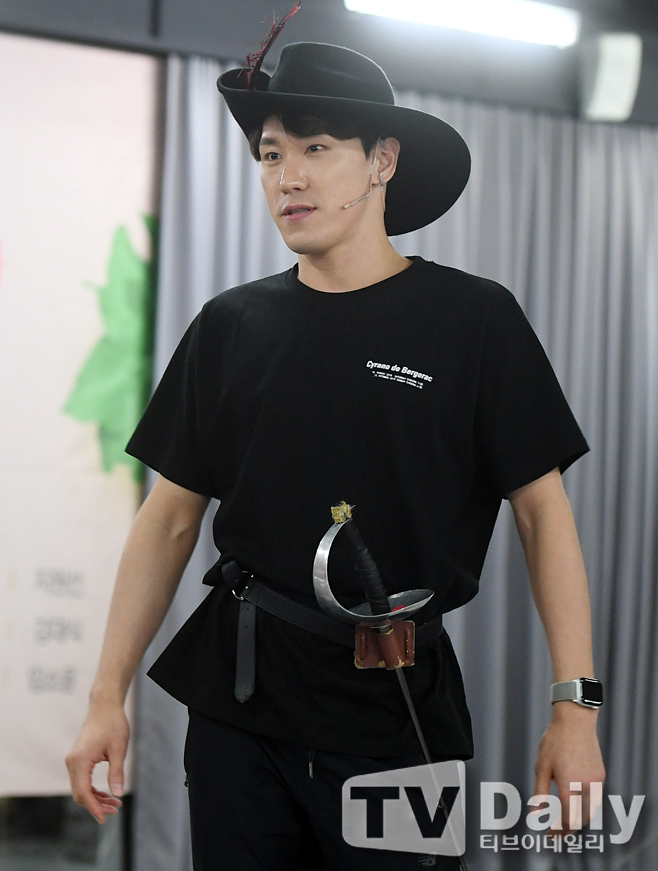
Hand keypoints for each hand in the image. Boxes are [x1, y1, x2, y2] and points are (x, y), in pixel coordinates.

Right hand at [66, 700, 128, 823]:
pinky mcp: (77, 758)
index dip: (93, 808)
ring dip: (95, 798)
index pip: (82, 792)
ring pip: (80, 788)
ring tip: (115, 804)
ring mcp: (73, 760)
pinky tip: (106, 793)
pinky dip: (92, 789)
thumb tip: (118, 794)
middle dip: (96, 805)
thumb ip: (117, 772)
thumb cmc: (113, 724)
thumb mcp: (119, 749)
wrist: (104, 706)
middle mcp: (72, 762)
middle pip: (80, 793)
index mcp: (80, 761)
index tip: (104, 819)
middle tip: (116, 810)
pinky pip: (81, 780)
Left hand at [533, 703, 604, 833]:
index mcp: (569, 786)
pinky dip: (586, 807)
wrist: (575, 722)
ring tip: (564, 819)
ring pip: (590, 811)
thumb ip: (539, 793)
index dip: (558, 830)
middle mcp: (586, 787)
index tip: (549, 834)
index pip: (566, 819)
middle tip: (556, 831)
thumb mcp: (541, 767)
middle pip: (580, 819)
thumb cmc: (555, 741)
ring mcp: (596, 782)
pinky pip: (595, 798)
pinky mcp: (601, 776)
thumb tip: (536, 814)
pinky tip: (575, 803)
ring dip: (578, 819)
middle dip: (568, 828)